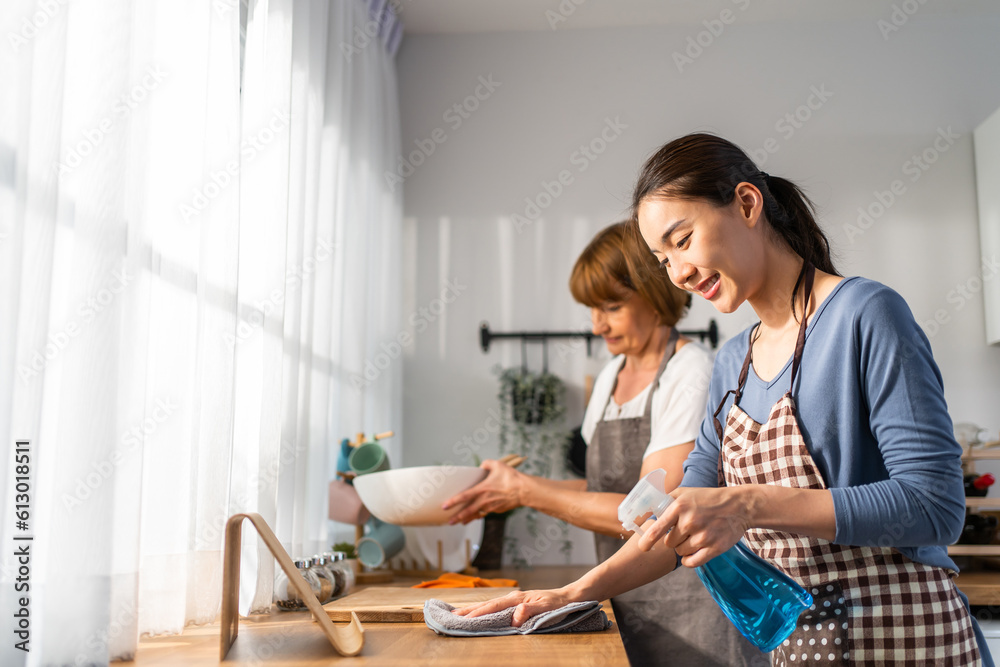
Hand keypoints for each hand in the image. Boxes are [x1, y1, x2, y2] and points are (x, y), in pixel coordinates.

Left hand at [442, 459, 526, 524]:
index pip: (464, 497)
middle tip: (449, 521)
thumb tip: (481, 467)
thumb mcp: (497, 465)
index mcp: (482, 490)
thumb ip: (486, 464)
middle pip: (467, 511)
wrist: (524, 490)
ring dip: (468, 518)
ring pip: (476, 514)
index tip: (444, 506)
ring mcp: (491, 507)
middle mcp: (484, 500)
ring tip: (460, 522)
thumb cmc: (511, 477)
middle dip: (457, 517)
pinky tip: (477, 516)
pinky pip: (486, 512)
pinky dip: (480, 514)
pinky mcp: (497, 510)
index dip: (453, 502)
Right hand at [452, 588, 573, 626]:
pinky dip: (484, 609)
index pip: (493, 607)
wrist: (568, 597)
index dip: (477, 613)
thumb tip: (514, 618)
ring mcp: (513, 600)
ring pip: (489, 605)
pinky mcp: (516, 604)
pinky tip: (479, 611)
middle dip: (468, 610)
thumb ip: (529, 612)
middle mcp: (512, 598)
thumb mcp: (545, 608)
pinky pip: (496, 607)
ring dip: (473, 609)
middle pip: (486, 604)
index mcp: (516, 599)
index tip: (463, 619)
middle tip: (450, 615)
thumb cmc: (557, 604)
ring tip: (458, 613)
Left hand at [636, 486, 750, 566]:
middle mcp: (690, 522)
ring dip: (683, 547)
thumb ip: (666, 501)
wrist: (738, 506)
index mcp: (680, 507)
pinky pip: (692, 562)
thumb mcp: (685, 493)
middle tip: (683, 531)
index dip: (647, 540)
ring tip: (693, 536)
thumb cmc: (708, 498)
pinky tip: (690, 554)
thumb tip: (647, 510)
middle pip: (669, 543)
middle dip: (673, 539)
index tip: (643, 547)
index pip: (657, 529)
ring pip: (680, 552)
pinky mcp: (714, 548)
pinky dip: (688, 560)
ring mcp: (703, 536)